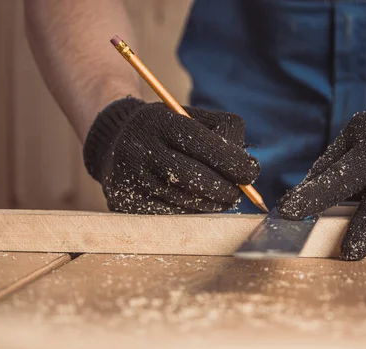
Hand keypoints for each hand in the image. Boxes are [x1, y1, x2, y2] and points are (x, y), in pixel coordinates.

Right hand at [83, 97, 259, 213]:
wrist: (114, 139)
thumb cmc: (166, 129)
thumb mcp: (189, 116)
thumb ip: (224, 132)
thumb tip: (247, 168)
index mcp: (158, 121)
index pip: (204, 144)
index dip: (234, 162)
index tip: (251, 172)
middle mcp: (139, 148)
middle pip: (195, 178)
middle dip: (225, 189)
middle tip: (238, 193)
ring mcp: (129, 178)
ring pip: (185, 201)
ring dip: (210, 203)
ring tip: (219, 197)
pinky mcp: (124, 202)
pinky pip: (170, 215)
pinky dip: (191, 212)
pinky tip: (196, 203)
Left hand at [278, 58, 365, 260]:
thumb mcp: (364, 139)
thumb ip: (337, 164)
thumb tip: (303, 191)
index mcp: (361, 139)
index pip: (330, 168)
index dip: (309, 191)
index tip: (287, 211)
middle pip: (351, 176)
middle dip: (326, 201)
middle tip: (308, 229)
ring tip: (353, 253)